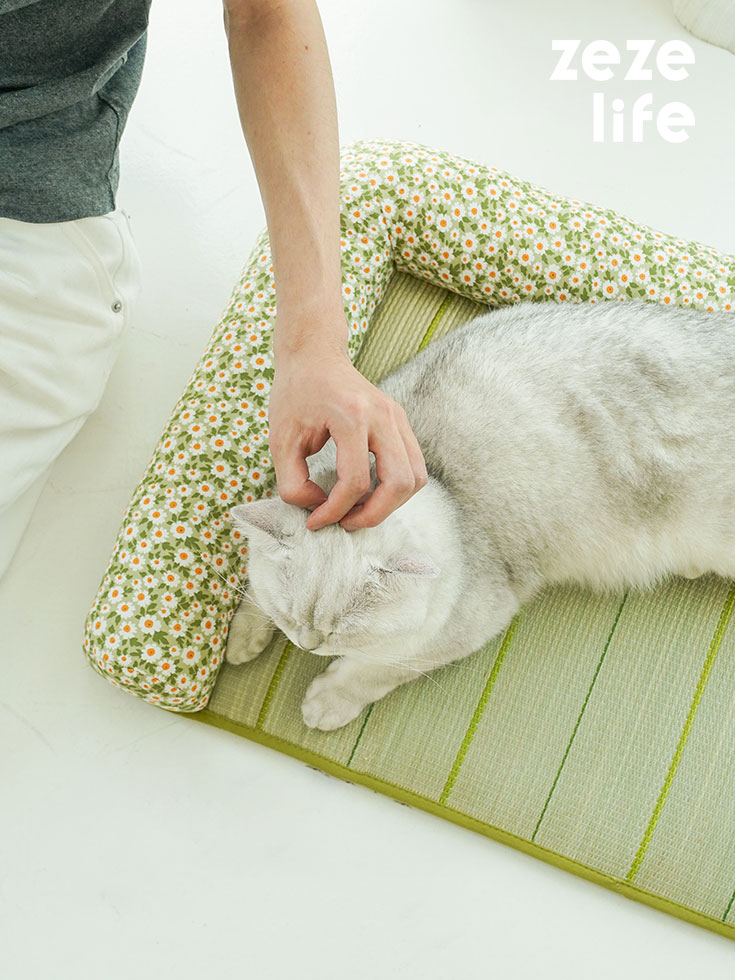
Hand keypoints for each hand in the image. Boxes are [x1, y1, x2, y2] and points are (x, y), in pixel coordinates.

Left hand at [267, 337, 427, 531]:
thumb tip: (318, 506)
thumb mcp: (280, 440)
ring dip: (390, 504)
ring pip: (415, 477)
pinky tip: (368, 491)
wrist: (314, 355)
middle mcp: (383, 415)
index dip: (335, 511)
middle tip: (345, 523)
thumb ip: (292, 482)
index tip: (315, 521)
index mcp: (351, 416)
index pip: (355, 481)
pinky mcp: (401, 421)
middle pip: (399, 482)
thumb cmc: (294, 394)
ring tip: (358, 510)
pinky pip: (414, 466)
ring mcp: (398, 417)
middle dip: (373, 514)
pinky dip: (396, 487)